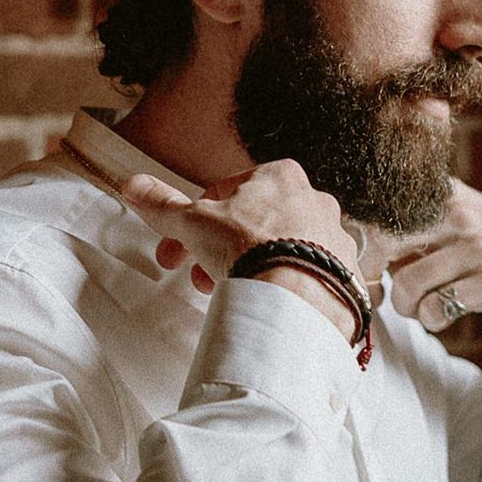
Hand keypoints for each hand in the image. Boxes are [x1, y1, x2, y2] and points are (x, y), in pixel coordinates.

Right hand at [121, 160, 354, 317]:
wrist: (297, 298)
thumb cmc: (252, 249)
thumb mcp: (194, 222)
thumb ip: (164, 204)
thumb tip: (137, 187)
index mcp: (282, 178)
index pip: (230, 193)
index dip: (198, 220)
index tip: (182, 243)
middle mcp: (315, 202)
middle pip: (255, 224)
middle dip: (220, 249)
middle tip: (197, 272)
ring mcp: (334, 240)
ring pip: (281, 252)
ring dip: (251, 268)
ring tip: (228, 292)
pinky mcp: (345, 276)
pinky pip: (308, 278)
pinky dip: (286, 289)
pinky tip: (267, 304)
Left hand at [363, 181, 481, 335]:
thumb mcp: (467, 219)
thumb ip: (422, 221)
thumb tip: (363, 236)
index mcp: (448, 196)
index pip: (384, 210)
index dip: (361, 241)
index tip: (367, 266)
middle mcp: (461, 215)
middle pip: (384, 242)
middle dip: (371, 275)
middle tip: (380, 293)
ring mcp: (478, 248)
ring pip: (407, 283)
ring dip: (405, 306)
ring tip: (420, 309)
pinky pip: (435, 309)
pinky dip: (430, 320)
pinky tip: (442, 317)